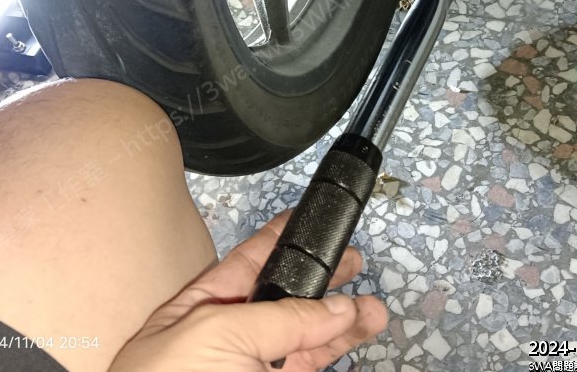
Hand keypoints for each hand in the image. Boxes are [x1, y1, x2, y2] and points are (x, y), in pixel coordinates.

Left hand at [109, 211, 387, 370]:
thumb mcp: (218, 333)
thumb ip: (278, 317)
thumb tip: (333, 308)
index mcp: (204, 304)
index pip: (249, 259)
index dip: (279, 237)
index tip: (306, 219)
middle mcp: (231, 335)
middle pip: (285, 296)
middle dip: (320, 277)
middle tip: (352, 262)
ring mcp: (252, 365)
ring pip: (306, 336)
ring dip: (342, 318)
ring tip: (372, 308)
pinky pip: (311, 362)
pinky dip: (338, 348)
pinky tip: (355, 332)